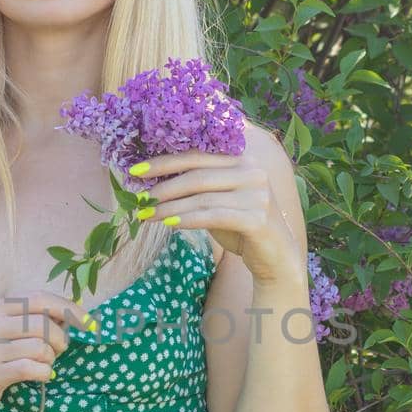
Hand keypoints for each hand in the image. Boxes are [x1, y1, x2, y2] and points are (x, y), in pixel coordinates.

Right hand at [0, 291, 84, 411]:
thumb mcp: (2, 330)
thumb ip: (32, 320)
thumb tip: (73, 313)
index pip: (40, 299)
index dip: (69, 309)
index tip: (88, 322)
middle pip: (43, 324)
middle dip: (60, 339)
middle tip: (59, 350)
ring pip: (40, 348)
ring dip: (50, 359)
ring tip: (43, 364)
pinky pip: (32, 369)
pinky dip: (44, 373)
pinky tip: (39, 375)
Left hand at [136, 144, 303, 284]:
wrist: (276, 256)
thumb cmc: (240, 226)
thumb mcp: (219, 199)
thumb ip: (197, 186)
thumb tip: (152, 183)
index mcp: (243, 159)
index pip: (197, 155)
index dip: (164, 162)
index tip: (136, 171)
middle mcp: (253, 171)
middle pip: (198, 175)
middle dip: (163, 187)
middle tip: (139, 198)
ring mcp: (258, 194)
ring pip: (202, 198)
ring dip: (169, 208)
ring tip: (147, 215)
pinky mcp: (258, 218)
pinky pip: (214, 217)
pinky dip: (188, 220)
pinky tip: (169, 225)